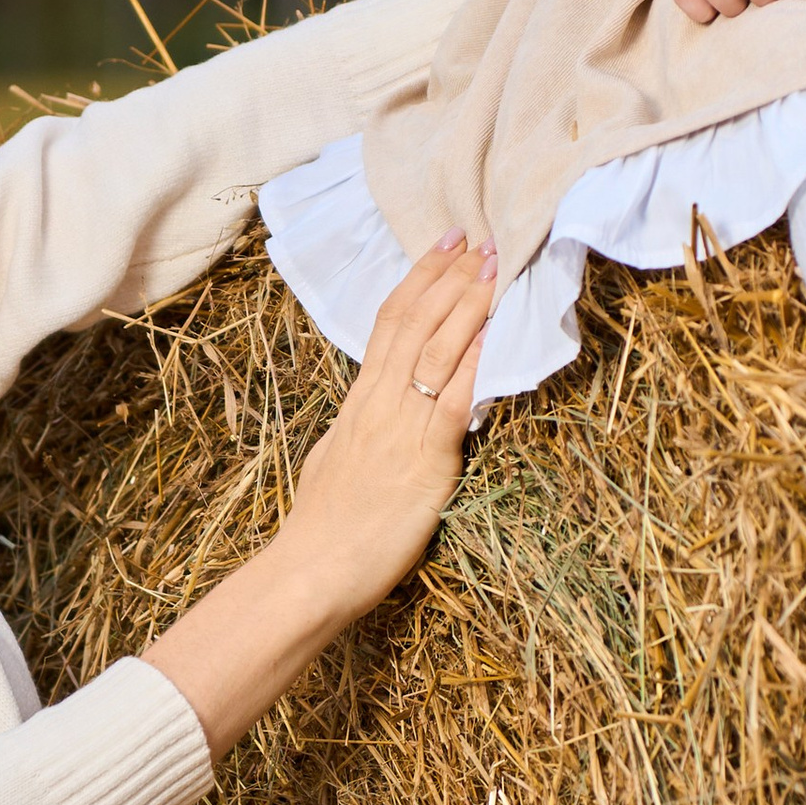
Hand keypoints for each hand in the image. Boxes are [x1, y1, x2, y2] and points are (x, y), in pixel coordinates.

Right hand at [141, 236, 495, 757]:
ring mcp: (400, 425)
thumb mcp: (334, 466)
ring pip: (435, 345)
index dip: (417, 281)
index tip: (441, 247)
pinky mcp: (426, 455)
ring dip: (467, 300)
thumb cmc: (323, 532)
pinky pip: (453, 395)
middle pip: (413, 320)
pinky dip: (474, 357)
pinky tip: (492, 328)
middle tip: (474, 235)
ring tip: (491, 263)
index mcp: (358, 404)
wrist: (313, 569)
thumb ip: (359, 437)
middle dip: (447, 274)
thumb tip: (370, 423)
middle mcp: (378, 403)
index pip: (387, 324)